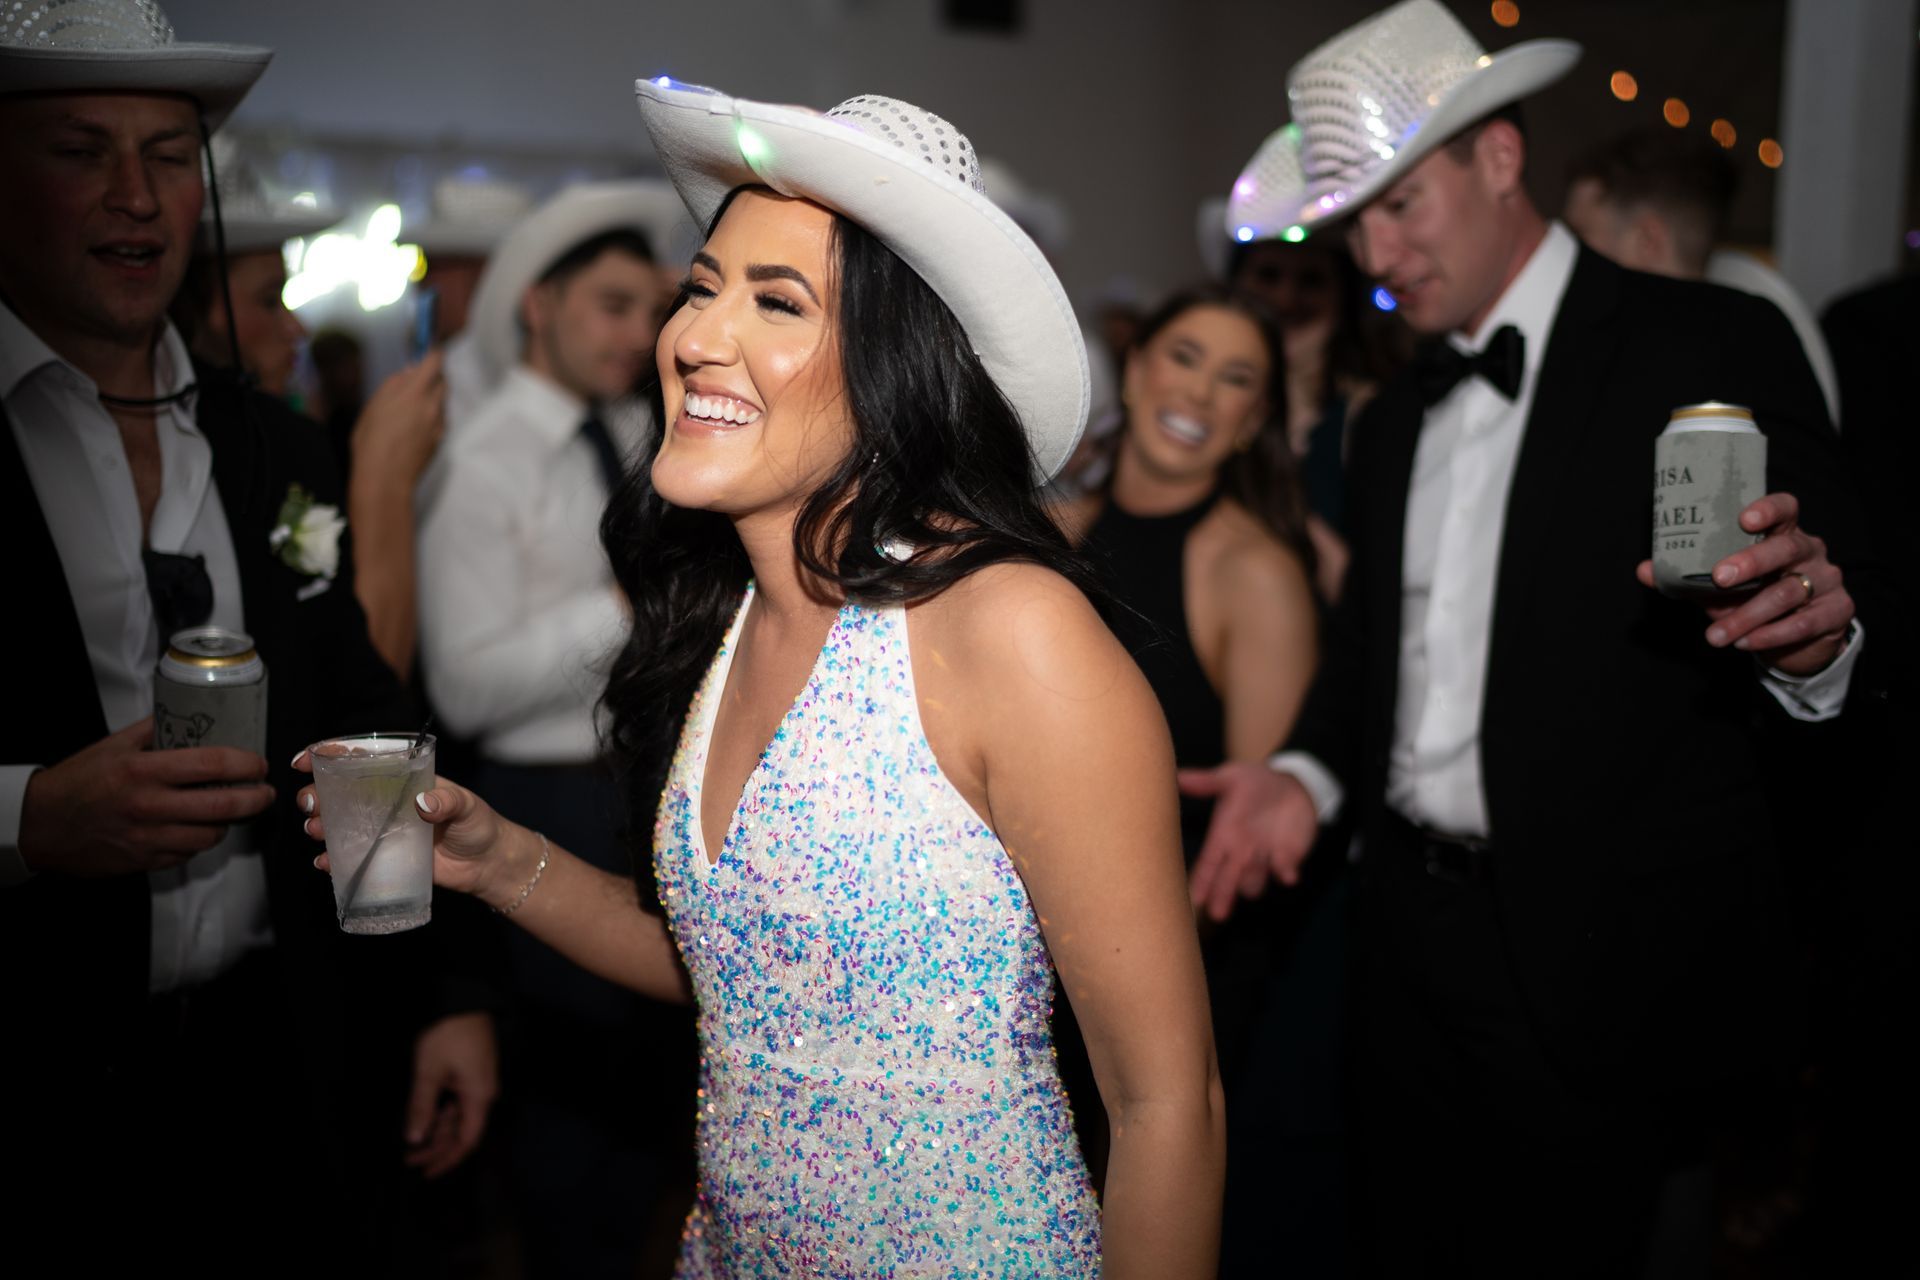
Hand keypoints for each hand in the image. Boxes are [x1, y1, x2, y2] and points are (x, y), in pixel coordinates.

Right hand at [18, 718, 274, 876]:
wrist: (39, 825)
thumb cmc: (78, 780)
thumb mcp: (114, 745)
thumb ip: (156, 729)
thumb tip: (194, 713)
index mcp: (142, 770)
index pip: (212, 764)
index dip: (246, 764)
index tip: (258, 763)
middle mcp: (148, 806)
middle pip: (224, 806)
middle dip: (256, 798)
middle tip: (264, 791)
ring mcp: (148, 838)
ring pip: (212, 834)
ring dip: (230, 822)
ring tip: (232, 810)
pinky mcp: (145, 862)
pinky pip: (189, 853)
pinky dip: (200, 840)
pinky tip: (198, 827)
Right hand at [294, 754, 525, 903]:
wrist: (487, 865)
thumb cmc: (479, 825)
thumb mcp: (467, 806)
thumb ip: (448, 801)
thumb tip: (423, 803)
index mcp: (401, 779)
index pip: (360, 761)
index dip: (329, 757)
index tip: (306, 760)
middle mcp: (384, 803)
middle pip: (339, 793)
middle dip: (316, 795)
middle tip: (311, 805)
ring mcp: (380, 831)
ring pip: (338, 824)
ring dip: (320, 825)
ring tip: (318, 831)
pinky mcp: (382, 859)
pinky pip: (349, 858)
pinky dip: (332, 860)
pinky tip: (325, 863)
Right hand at [349, 349, 444, 491]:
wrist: (385, 478)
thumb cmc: (371, 441)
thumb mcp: (374, 405)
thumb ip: (395, 384)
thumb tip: (410, 371)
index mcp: (414, 393)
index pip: (435, 362)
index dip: (434, 352)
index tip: (430, 348)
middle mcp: (433, 406)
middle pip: (442, 380)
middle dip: (432, 375)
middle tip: (416, 378)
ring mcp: (439, 424)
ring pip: (441, 400)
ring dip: (431, 396)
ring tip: (408, 407)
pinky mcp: (441, 439)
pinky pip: (439, 419)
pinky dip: (431, 415)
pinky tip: (412, 426)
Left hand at [405, 1011, 497, 1178]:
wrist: (464, 999)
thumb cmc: (448, 1034)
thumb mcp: (429, 1071)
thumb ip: (422, 1107)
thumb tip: (415, 1138)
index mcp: (479, 1096)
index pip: (468, 1140)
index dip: (448, 1159)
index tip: (427, 1172)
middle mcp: (484, 1093)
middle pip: (464, 1132)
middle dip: (438, 1148)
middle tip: (411, 1160)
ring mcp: (480, 1083)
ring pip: (460, 1118)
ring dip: (438, 1132)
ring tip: (413, 1145)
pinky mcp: (473, 1074)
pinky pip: (460, 1104)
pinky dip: (443, 1116)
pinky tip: (427, 1120)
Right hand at [1181, 763, 1319, 922]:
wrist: (1292, 785)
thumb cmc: (1255, 782)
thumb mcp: (1231, 778)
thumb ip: (1207, 783)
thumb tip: (1178, 776)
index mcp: (1224, 835)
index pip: (1209, 862)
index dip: (1203, 880)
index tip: (1195, 899)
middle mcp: (1241, 852)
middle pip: (1229, 879)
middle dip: (1223, 895)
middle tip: (1217, 914)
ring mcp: (1264, 858)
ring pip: (1255, 882)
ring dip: (1253, 883)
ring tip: (1248, 888)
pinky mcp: (1288, 858)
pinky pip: (1286, 872)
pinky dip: (1287, 874)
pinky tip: (1289, 876)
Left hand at [1635, 491, 1853, 675]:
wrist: (1795, 638)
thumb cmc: (1753, 598)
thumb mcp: (1720, 587)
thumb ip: (1687, 576)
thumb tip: (1644, 569)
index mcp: (1783, 534)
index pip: (1785, 509)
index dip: (1768, 509)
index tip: (1743, 519)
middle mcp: (1810, 551)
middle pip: (1785, 549)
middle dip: (1750, 563)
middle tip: (1718, 578)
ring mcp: (1828, 580)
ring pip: (1787, 593)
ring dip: (1746, 616)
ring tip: (1716, 635)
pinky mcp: (1838, 611)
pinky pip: (1803, 623)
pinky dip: (1770, 635)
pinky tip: (1746, 643)